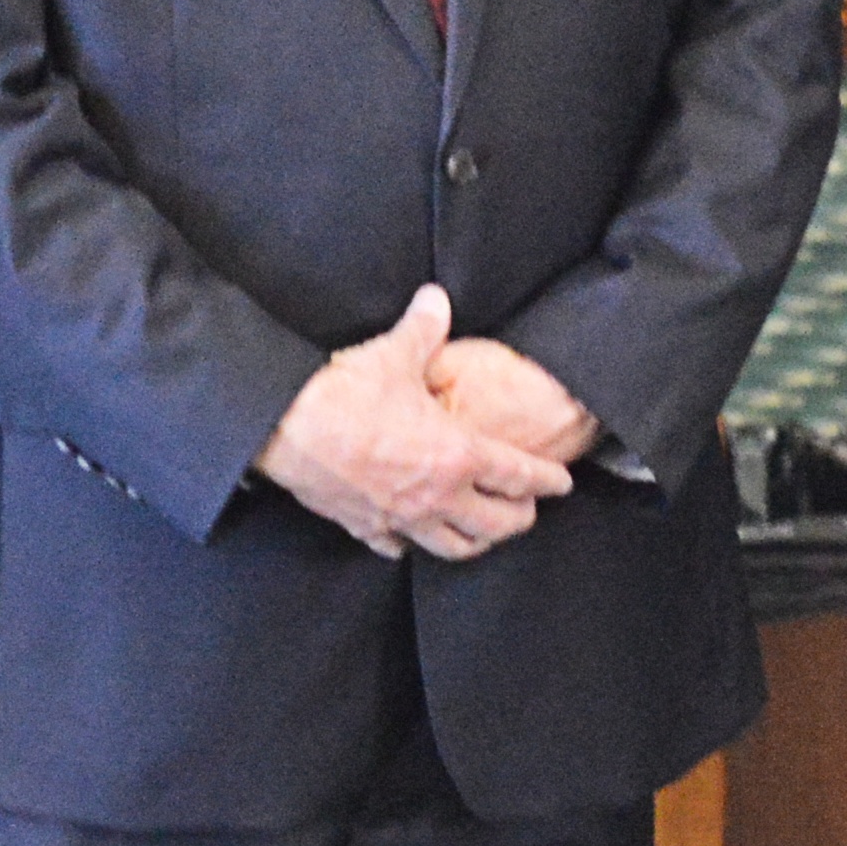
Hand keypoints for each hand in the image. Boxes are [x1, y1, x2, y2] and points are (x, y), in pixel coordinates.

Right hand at [253, 284, 573, 558]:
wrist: (283, 426)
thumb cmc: (345, 391)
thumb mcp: (395, 353)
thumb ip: (425, 327)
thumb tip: (436, 298)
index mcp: (459, 455)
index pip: (520, 475)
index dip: (548, 480)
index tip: (563, 483)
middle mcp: (437, 495)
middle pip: (496, 524)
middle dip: (519, 517)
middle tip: (528, 509)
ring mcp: (401, 517)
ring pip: (453, 547)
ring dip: (475, 541)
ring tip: (483, 532)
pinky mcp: (364, 526)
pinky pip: (396, 548)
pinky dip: (410, 545)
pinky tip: (412, 538)